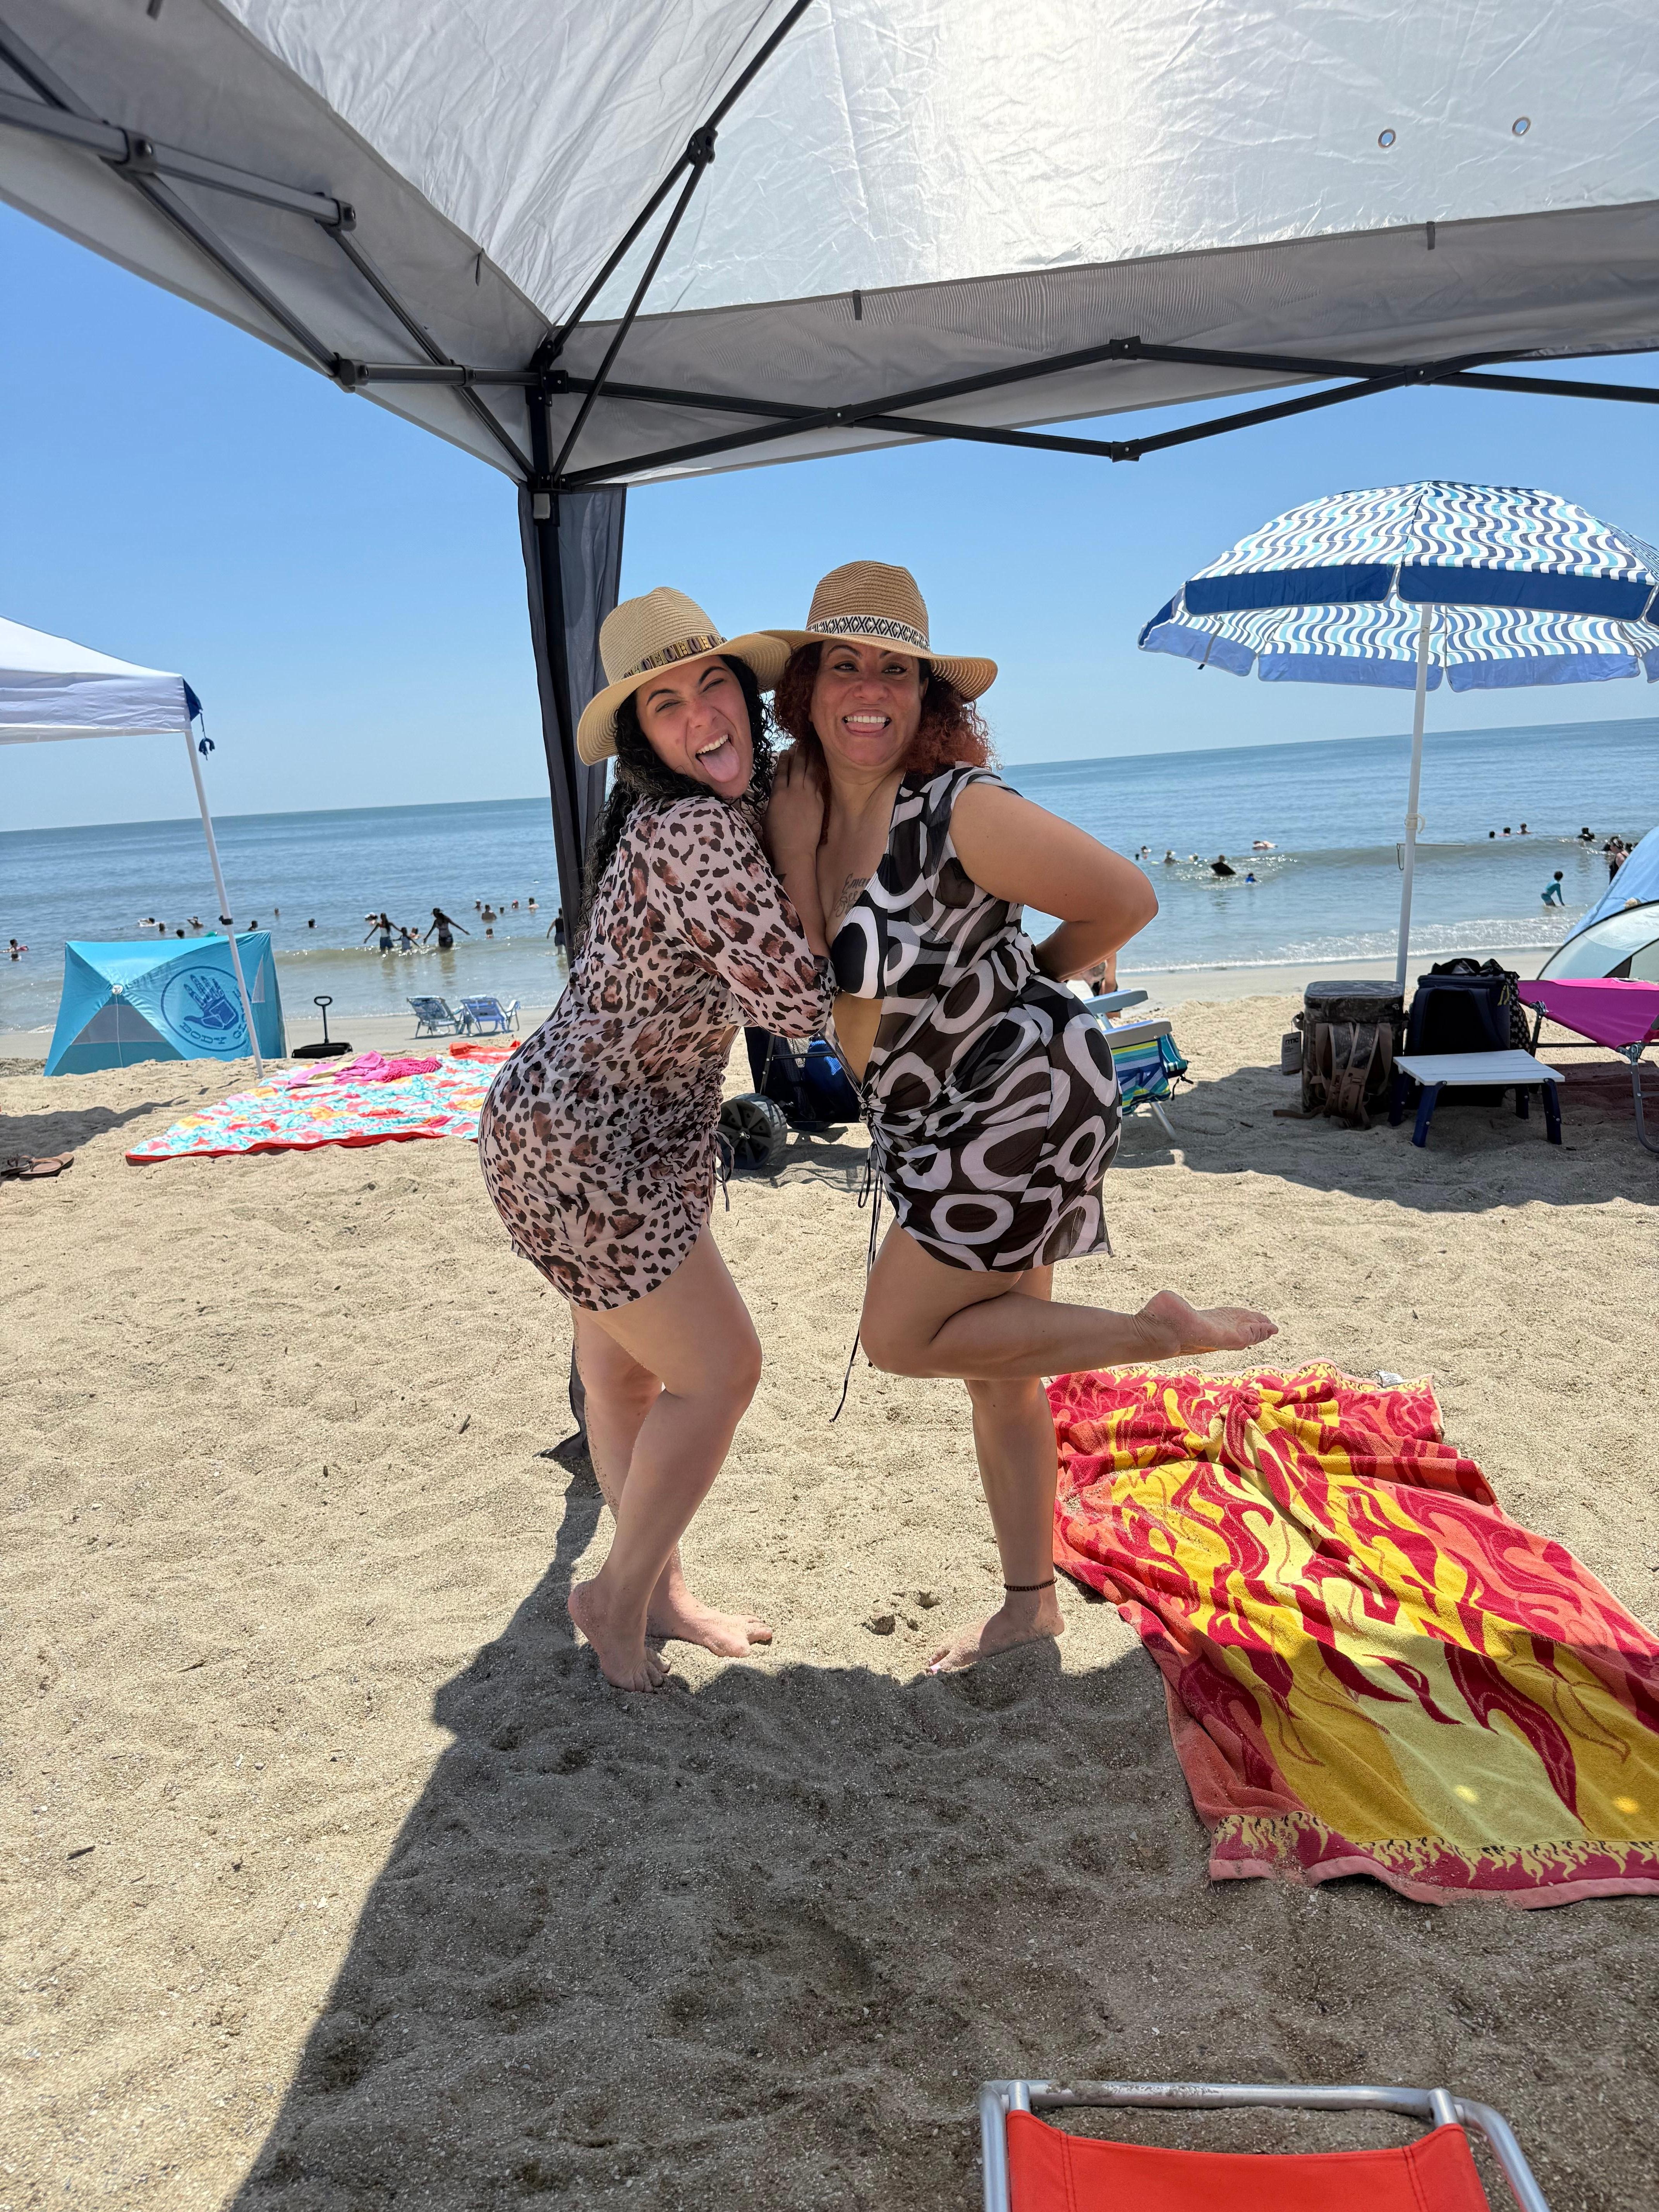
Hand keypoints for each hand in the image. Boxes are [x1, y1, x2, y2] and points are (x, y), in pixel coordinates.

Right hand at [765, 744, 825, 867]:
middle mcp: (793, 790)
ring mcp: (808, 795)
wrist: (795, 849)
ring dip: (810, 758)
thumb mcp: (769, 815)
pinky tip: (819, 766)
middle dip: (799, 753)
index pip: (781, 771)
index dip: (784, 759)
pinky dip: (818, 772)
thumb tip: (779, 791)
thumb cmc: (777, 838)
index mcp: (778, 794)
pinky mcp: (819, 801)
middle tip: (801, 742)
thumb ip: (775, 799)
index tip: (786, 751)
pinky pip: (818, 782)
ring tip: (811, 748)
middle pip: (797, 766)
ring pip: (809, 771)